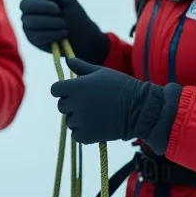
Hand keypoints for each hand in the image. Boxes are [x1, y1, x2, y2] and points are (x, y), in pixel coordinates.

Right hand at [19, 0, 108, 62]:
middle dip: (42, 7)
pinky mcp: (32, 39)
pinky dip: (51, 34)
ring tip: (64, 25)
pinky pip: (36, 35)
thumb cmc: (76, 18)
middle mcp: (30, 10)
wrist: (84, 39)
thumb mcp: (67, 2)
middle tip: (58, 11)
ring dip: (50, 22)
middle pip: (25, 4)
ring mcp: (29, 25)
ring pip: (30, 20)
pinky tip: (62, 34)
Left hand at [50, 58, 176, 149]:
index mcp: (76, 86)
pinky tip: (95, 127)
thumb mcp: (101, 72)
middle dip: (72, 105)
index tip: (73, 92)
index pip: (55, 90)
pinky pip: (76, 136)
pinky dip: (83, 133)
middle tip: (90, 104)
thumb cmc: (121, 86)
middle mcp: (75, 103)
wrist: (140, 109)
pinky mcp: (88, 136)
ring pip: (69, 121)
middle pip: (62, 106)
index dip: (63, 91)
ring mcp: (81, 120)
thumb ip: (81, 67)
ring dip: (78, 120)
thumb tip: (68, 60)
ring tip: (96, 115)